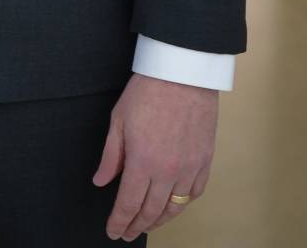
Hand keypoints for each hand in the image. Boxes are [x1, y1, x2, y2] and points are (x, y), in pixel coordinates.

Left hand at [93, 73, 216, 240]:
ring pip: (174, 207)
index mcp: (142, 162)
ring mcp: (189, 168)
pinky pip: (194, 193)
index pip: (128, 204)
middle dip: (136, 226)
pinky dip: (182, 204)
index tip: (113, 231)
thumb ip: (111, 157)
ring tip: (146, 225)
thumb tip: (100, 182)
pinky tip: (172, 206)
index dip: (119, 221)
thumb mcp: (118, 122)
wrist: (183, 75)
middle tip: (126, 233)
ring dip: (159, 220)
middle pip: (150, 211)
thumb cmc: (147, 93)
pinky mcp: (205, 162)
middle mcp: (168, 171)